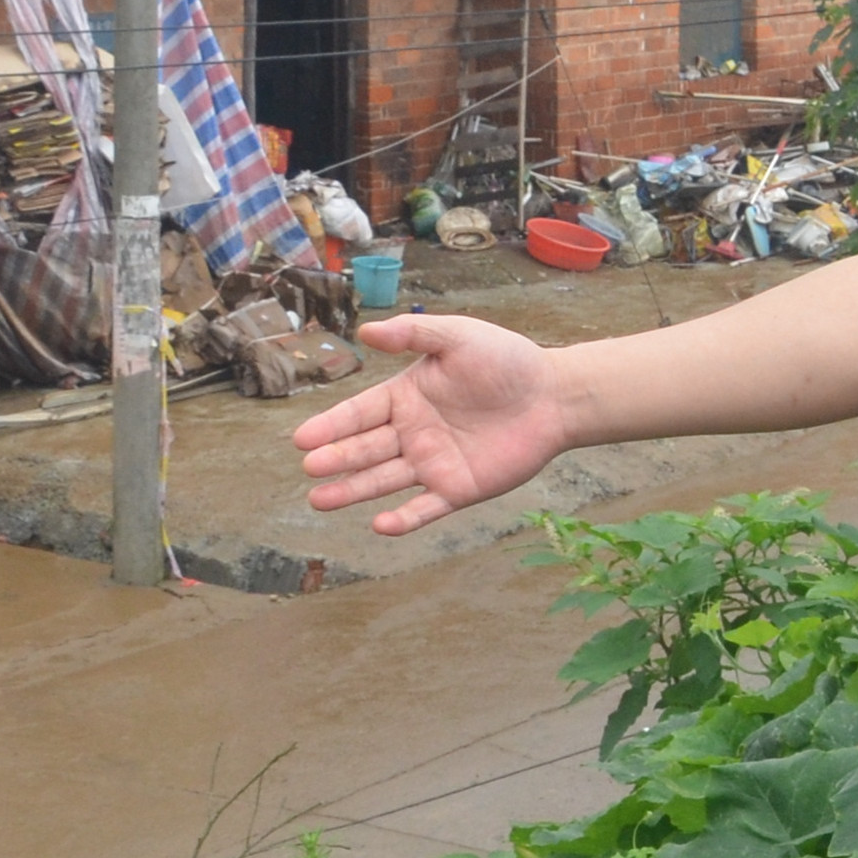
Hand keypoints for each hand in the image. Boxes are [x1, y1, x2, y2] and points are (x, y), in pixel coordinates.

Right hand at [293, 313, 579, 532]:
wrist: (554, 394)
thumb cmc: (506, 360)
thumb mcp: (457, 337)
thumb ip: (413, 334)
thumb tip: (364, 332)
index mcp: (405, 397)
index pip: (359, 413)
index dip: (332, 425)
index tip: (302, 438)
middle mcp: (412, 433)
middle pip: (365, 449)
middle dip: (337, 459)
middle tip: (310, 467)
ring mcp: (433, 464)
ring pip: (384, 480)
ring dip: (353, 490)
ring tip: (319, 500)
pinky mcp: (458, 489)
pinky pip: (426, 508)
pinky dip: (404, 519)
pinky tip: (381, 526)